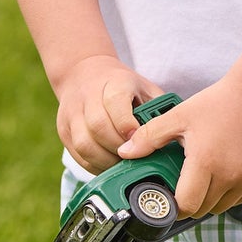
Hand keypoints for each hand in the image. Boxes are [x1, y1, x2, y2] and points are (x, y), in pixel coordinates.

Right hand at [54, 55, 161, 173]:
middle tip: (134, 160)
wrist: (84, 74)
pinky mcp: (63, 130)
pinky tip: (109, 167)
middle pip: (98, 127)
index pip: (116, 103)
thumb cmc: (123, 87)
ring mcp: (71, 113)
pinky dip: (94, 166)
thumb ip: (159, 109)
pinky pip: (77, 155)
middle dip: (118, 149)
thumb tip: (178, 137)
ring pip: (84, 144)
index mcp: (113, 83)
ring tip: (122, 167)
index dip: (128, 126)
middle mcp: (88, 96)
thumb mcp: (145, 88)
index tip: (140, 141)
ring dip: (106, 161)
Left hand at [119, 71, 241, 218]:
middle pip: (202, 209)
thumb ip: (149, 137)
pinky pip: (238, 200)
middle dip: (190, 200)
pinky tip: (224, 172)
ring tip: (205, 175)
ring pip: (220, 207)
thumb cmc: (217, 104)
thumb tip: (124, 152)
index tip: (170, 195)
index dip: (174, 205)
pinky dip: (228, 193)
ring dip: (210, 199)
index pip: (186, 206)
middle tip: (186, 180)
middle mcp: (229, 175)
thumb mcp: (179, 116)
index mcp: (205, 162)